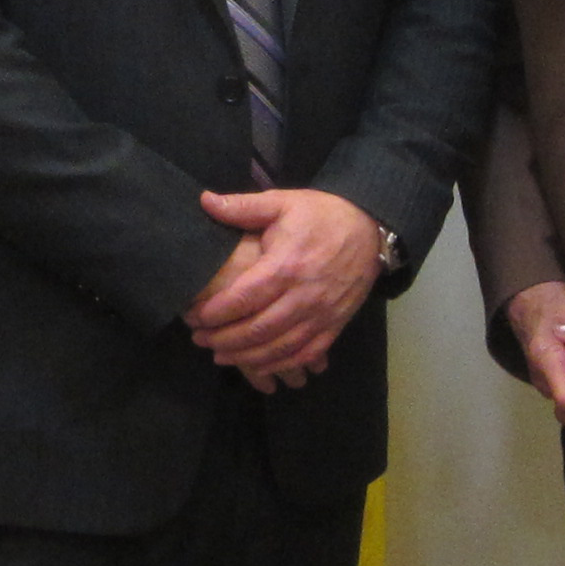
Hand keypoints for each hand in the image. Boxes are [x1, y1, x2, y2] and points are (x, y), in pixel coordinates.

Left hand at [186, 188, 384, 390]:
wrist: (370, 228)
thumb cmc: (321, 215)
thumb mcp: (283, 202)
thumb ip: (243, 206)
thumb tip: (204, 200)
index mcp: (286, 265)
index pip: (244, 297)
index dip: (216, 312)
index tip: (193, 317)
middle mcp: (304, 296)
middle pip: (259, 329)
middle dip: (224, 339)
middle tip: (199, 339)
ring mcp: (322, 314)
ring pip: (280, 347)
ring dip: (247, 356)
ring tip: (220, 355)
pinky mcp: (335, 325)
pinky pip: (306, 354)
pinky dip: (281, 364)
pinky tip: (259, 365)